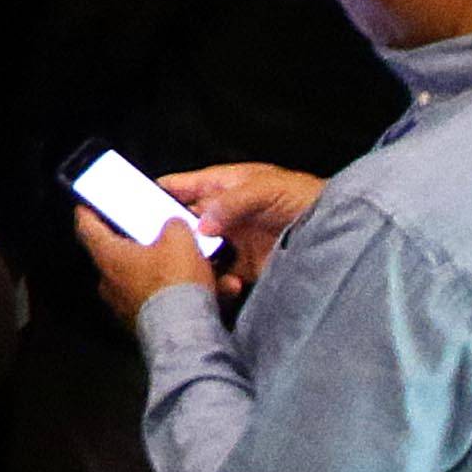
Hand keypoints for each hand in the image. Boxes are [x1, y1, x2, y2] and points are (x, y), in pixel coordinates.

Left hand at [74, 197, 217, 325]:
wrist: (185, 334)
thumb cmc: (174, 282)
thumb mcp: (179, 240)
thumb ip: (173, 225)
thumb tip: (172, 225)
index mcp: (109, 257)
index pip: (87, 228)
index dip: (87, 212)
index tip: (85, 205)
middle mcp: (109, 283)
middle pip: (118, 255)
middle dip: (138, 245)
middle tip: (154, 234)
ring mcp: (124, 306)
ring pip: (145, 280)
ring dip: (168, 272)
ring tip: (196, 265)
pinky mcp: (143, 325)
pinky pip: (162, 302)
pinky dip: (181, 295)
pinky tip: (213, 291)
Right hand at [161, 164, 326, 291]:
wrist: (341, 233)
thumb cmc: (303, 198)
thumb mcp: (267, 188)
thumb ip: (233, 202)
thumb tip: (200, 224)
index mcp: (224, 187)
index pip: (183, 186)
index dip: (157, 191)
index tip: (129, 202)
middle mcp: (223, 215)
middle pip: (184, 223)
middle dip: (168, 234)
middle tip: (148, 246)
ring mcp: (233, 243)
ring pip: (198, 253)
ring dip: (191, 262)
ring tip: (184, 270)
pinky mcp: (246, 268)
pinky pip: (220, 277)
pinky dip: (216, 283)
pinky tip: (220, 285)